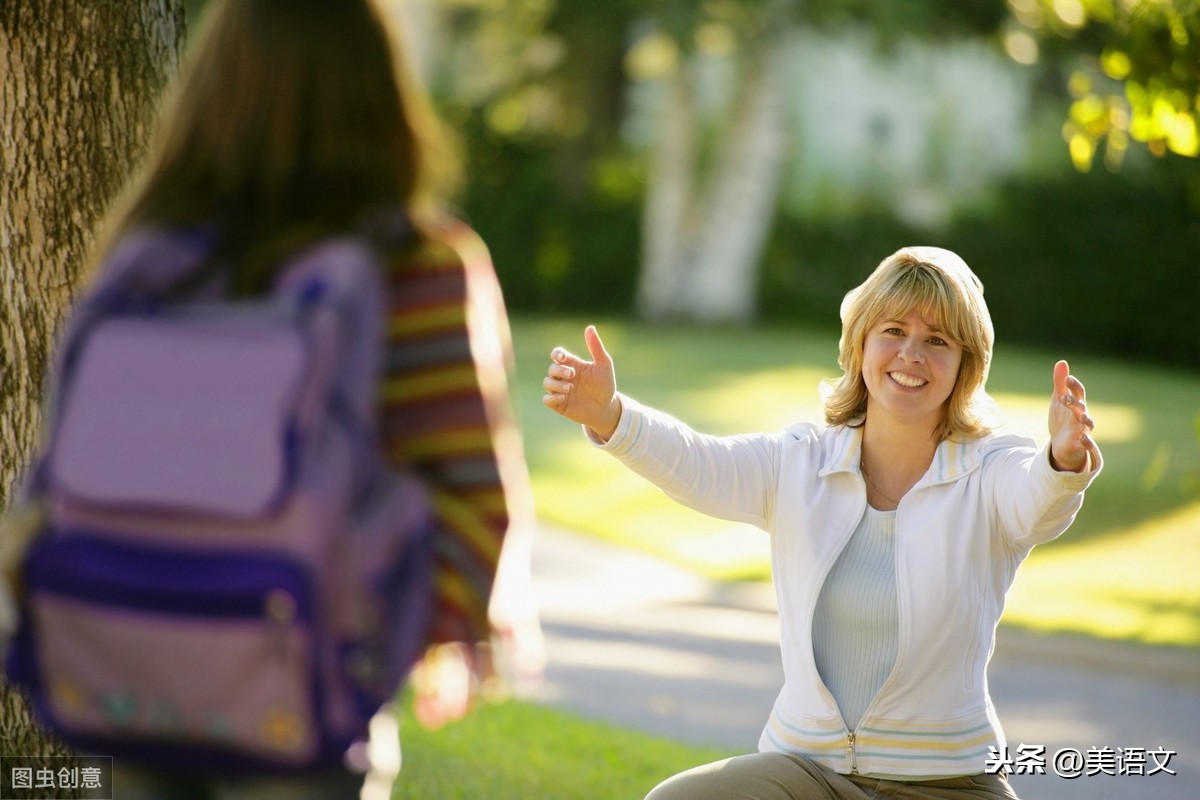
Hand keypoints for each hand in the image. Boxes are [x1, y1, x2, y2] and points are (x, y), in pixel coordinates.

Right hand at [542, 325, 620, 440]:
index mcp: (573, 365)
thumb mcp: (603, 365)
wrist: (607, 408)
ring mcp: (560, 390)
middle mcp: (564, 377)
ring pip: (547, 382)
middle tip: (572, 375)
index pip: (557, 355)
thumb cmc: (605, 385)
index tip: (564, 358)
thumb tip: (589, 327)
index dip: (557, 354)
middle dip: (559, 370)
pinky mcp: (559, 404)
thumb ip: (596, 347)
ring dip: (556, 384)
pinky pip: (547, 399)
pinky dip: (552, 397)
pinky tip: (564, 397)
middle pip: (551, 368)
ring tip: (571, 388)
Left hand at [1048, 360, 1094, 472]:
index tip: (1067, 378)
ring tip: (1082, 416)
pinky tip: (1084, 439)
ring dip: (1086, 420)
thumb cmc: (1063, 418)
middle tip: (1065, 398)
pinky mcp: (1079, 444)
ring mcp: (1081, 430)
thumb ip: (1061, 383)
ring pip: (1088, 424)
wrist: (1061, 442)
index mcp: (1077, 404)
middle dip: (1075, 403)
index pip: (1078, 392)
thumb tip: (1062, 362)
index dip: (1074, 385)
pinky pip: (1087, 443)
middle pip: (1081, 407)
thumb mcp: (1059, 399)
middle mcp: (1081, 416)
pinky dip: (1087, 442)